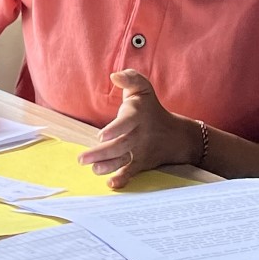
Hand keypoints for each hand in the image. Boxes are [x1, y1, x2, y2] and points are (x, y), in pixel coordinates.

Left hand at [78, 70, 200, 189]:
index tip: (101, 135)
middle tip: (82, 159)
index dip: (115, 129)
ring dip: (107, 167)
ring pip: (123, 161)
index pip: (127, 122)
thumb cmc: (151, 109)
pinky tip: (112, 184)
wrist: (177, 136)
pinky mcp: (140, 164)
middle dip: (101, 153)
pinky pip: (131, 173)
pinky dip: (123, 179)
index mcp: (137, 116)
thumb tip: (115, 76)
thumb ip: (130, 79)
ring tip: (93, 169)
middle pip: (120, 146)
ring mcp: (139, 151)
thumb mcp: (144, 89)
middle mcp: (138, 135)